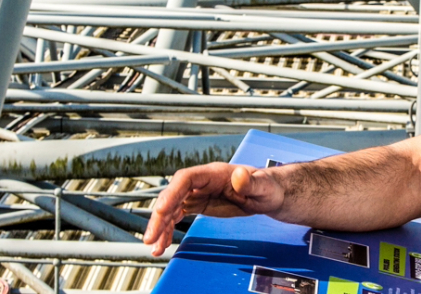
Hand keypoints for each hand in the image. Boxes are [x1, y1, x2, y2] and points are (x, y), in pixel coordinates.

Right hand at [143, 163, 286, 255]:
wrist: (269, 193)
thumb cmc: (268, 186)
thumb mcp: (263, 185)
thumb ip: (251, 181)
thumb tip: (239, 175)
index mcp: (214, 173)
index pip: (185, 180)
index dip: (171, 194)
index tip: (161, 211)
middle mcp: (201, 182)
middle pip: (173, 196)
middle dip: (159, 217)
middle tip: (151, 238)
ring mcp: (197, 193)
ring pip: (171, 209)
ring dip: (161, 227)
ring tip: (154, 247)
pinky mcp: (198, 204)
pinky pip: (177, 216)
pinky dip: (169, 229)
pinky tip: (163, 244)